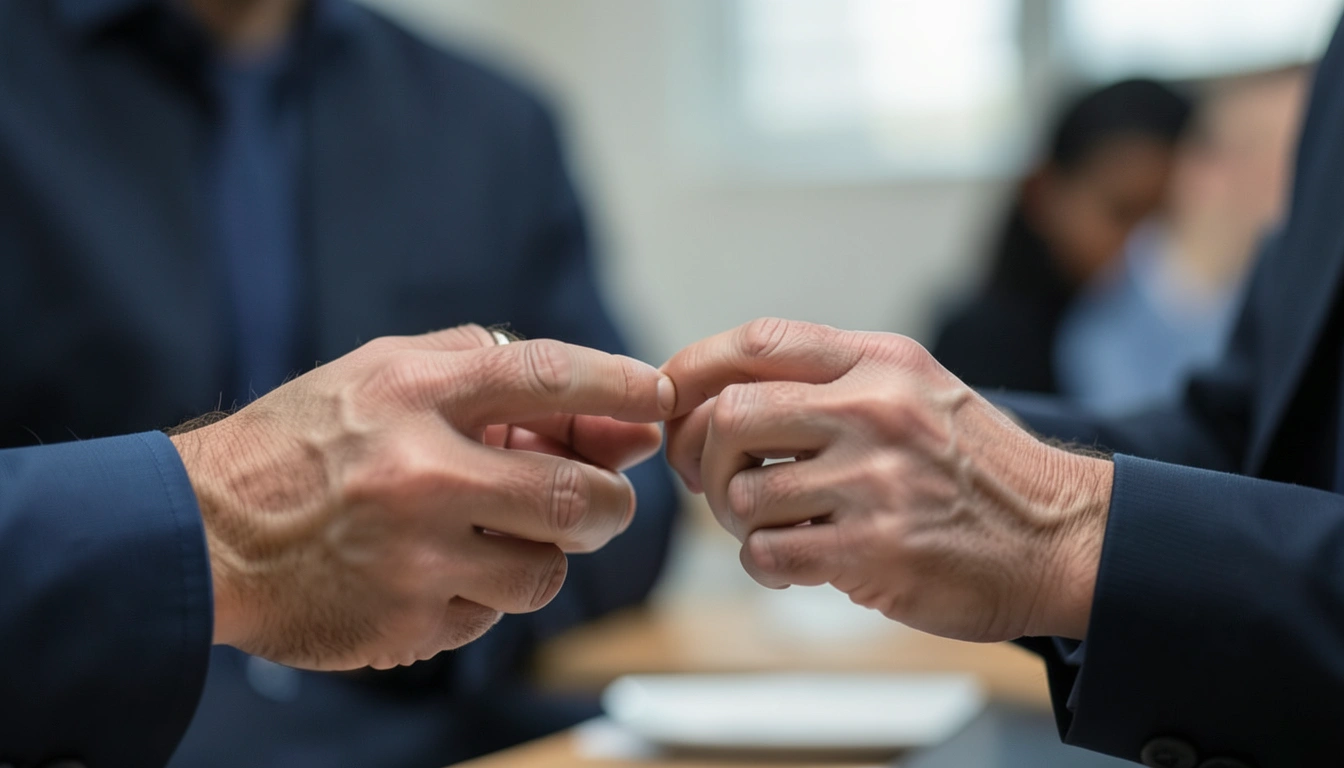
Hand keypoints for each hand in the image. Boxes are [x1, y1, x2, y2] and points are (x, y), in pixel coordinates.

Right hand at [171, 325, 673, 670]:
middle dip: (606, 502)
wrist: (198, 534)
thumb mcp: (377, 371)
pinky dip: (483, 596)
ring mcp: (413, 559)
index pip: (544, 378)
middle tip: (599, 500)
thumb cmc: (300, 444)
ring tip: (492, 535)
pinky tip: (437, 572)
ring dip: (540, 556)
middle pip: (573, 498)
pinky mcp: (405, 624)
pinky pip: (491, 618)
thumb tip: (584, 396)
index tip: (659, 397)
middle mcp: (418, 475)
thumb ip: (475, 366)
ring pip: (544, 573)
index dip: (616, 386)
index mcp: (411, 396)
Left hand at [662, 318, 1111, 641]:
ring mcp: (874, 481)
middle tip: (714, 482)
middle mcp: (875, 410)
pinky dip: (766, 565)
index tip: (671, 400)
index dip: (694, 370)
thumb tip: (719, 395)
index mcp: (881, 362)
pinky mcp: (874, 550)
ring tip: (776, 527)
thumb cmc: (978, 469)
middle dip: (702, 457)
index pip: (758, 342)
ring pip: (743, 496)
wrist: (1064, 537)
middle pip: (731, 417)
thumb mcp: (919, 391)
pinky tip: (799, 563)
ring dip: (740, 521)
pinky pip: (769, 555)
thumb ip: (833, 381)